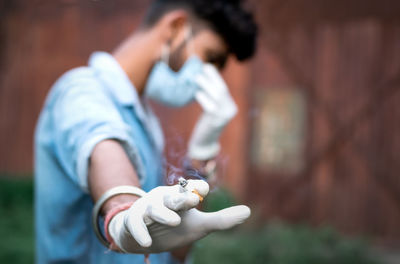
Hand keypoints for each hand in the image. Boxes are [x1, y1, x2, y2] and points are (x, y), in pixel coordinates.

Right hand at [108, 180, 250, 253]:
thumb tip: (248, 211)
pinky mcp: (133, 222)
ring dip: (164, 214)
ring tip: (175, 221)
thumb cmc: (175, 226)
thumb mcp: (199, 224)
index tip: (204, 192)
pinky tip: (147, 245)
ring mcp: (147, 210)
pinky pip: (135, 224)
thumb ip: (221, 219)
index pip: (191, 188)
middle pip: (173, 196)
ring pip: (155, 209)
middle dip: (182, 197)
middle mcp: (164, 200)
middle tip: (194, 200)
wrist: (142, 236)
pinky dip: (141, 233)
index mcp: (181, 197)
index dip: (198, 189)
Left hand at [188, 64, 237, 159]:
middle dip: (212, 77)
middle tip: (201, 68)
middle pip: (222, 89)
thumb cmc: (204, 124)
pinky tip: (196, 93)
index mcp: (230, 105)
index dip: (215, 76)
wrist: (204, 143)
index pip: (223, 87)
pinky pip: (211, 107)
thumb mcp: (210, 108)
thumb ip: (210, 96)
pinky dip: (204, 98)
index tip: (206, 66)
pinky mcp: (216, 122)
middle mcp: (230, 110)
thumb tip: (200, 75)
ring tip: (196, 78)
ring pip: (217, 96)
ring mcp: (225, 117)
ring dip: (206, 85)